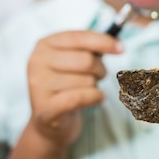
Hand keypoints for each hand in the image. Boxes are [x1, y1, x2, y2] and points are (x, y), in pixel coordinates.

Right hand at [26, 30, 122, 146]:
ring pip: (87, 81)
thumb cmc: (68, 85)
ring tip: (87, 90)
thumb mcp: (75, 60)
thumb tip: (118, 45)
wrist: (51, 121)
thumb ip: (93, 48)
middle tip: (99, 76)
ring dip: (95, 87)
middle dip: (100, 70)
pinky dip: (95, 98)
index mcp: (44, 44)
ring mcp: (38, 86)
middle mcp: (37, 62)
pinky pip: (81, 98)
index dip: (104, 42)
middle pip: (86, 60)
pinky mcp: (45, 109)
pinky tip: (97, 99)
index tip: (121, 48)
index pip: (80, 37)